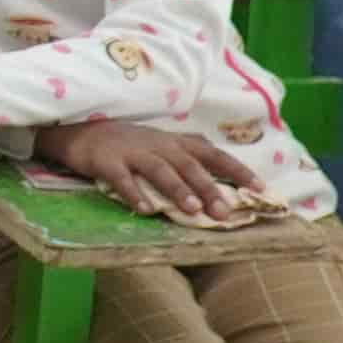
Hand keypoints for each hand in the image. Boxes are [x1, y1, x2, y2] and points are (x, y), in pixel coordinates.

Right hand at [45, 117, 273, 226]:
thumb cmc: (130, 144)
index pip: (214, 155)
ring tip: (192, 210)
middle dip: (208, 188)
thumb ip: (190, 156)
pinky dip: (134, 193)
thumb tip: (225, 174)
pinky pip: (122, 178)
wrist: (81, 130)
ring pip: (160, 170)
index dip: (237, 170)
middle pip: (189, 165)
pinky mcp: (107, 161)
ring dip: (177, 189)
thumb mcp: (163, 144)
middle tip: (224, 211)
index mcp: (176, 142)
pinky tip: (146, 210)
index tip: (261, 188)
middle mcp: (159, 145)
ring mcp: (133, 152)